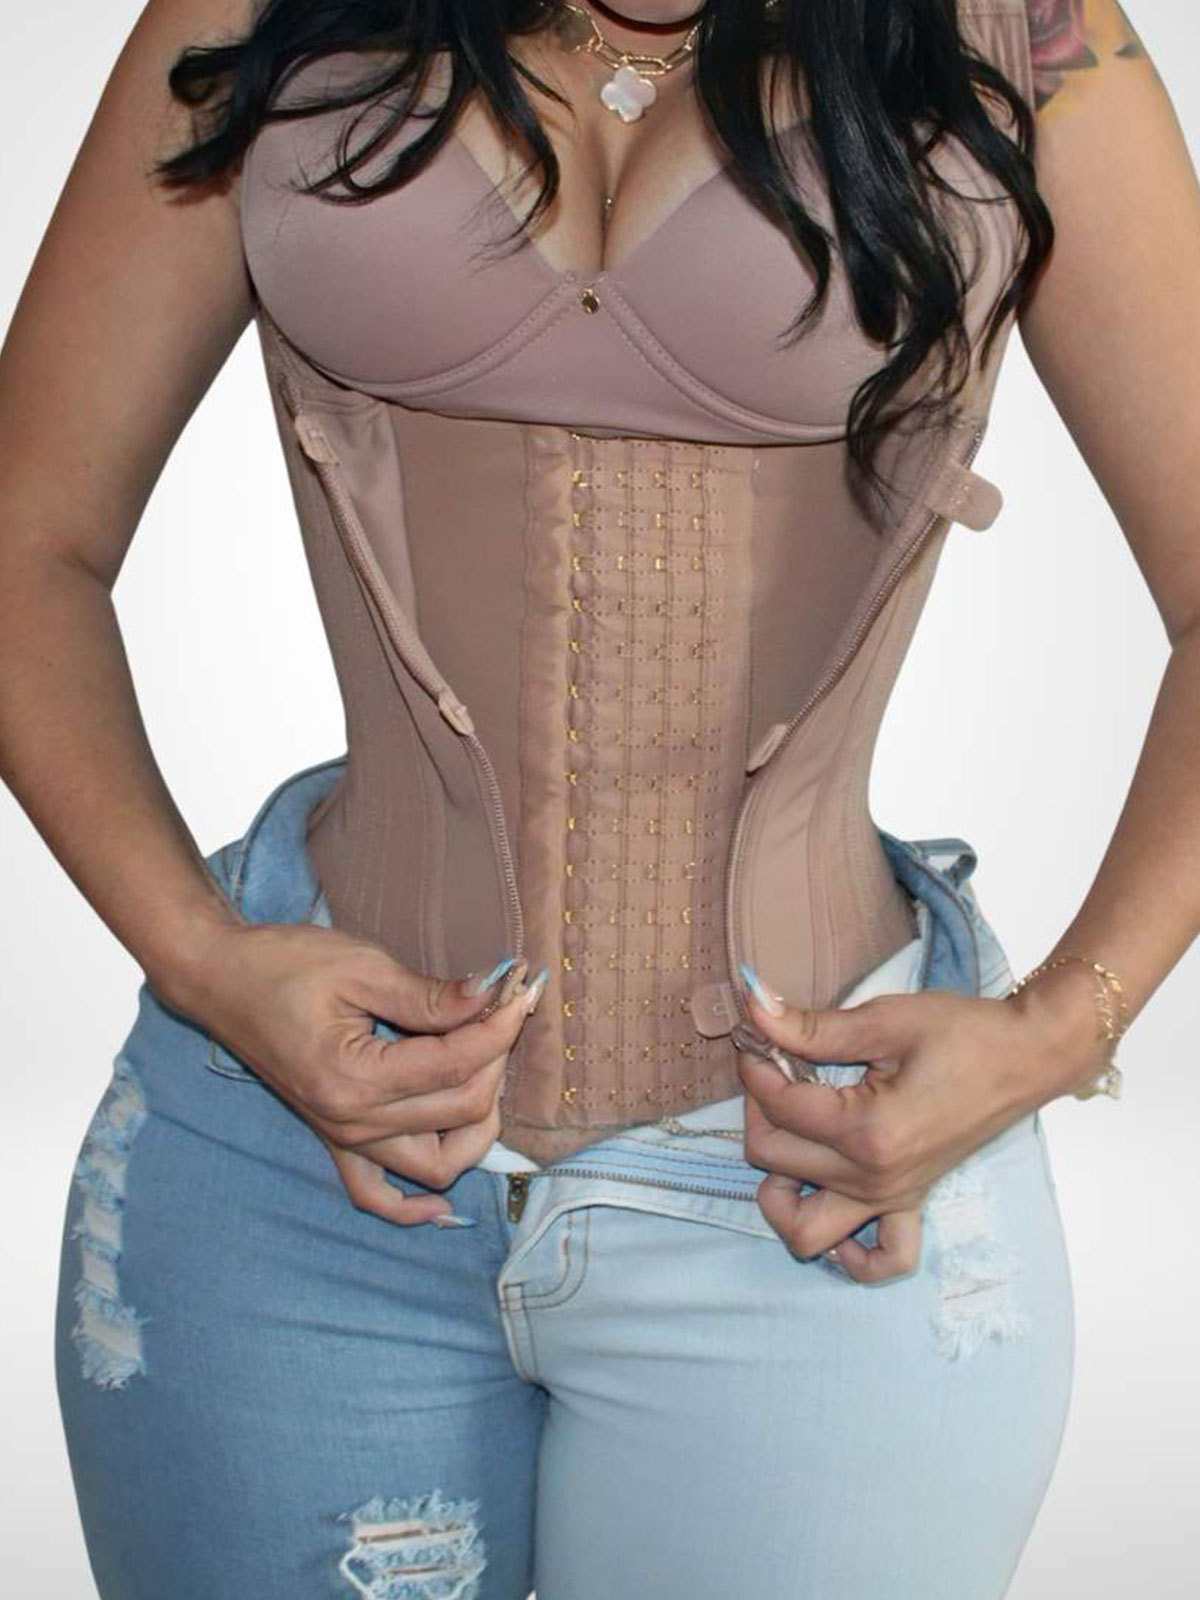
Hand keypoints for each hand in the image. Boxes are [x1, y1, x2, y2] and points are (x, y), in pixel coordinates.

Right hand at [189, 924, 543, 1224]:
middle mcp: (351, 1121)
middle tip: (504, 1008)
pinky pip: (376, 1195)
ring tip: (486, 1066)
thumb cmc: (284, 964)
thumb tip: (492, 995)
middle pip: (461, 1110)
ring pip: (437, 1164)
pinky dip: (413, 1207)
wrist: (223, 981)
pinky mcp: (335, 1139)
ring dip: (477, 1125)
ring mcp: (342, 1137)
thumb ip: (430, 994)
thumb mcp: (362, 966)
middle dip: (497, 1057)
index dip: (500, 1026)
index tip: (520, 989)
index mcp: (355, 1076)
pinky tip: (443, 1203)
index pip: (457, 1065)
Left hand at [736, 971, 1105, 1280]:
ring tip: (790, 1139)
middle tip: (779, 1069)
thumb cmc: (964, 1033)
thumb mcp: (885, 1020)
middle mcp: (874, 1179)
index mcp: (867, 1130)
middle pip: (774, 1160)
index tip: (758, 1036)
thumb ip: (811, 1026)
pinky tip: (832, 1201)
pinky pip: (878, 1260)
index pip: (778, 1107)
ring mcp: (892, 1199)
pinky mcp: (910, 1203)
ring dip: (780, 1194)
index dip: (755, 1064)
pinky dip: (848, 1250)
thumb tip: (753, 1009)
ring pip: (804, 1232)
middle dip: (759, 1110)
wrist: (1027, 1056)